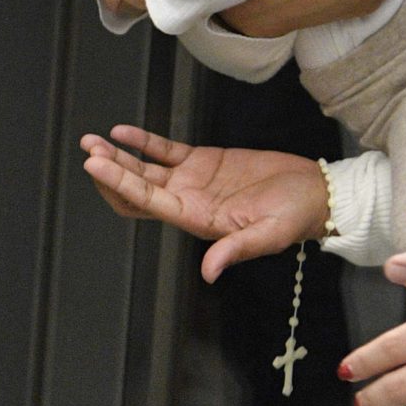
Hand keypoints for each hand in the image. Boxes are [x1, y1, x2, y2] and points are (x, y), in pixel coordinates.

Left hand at [78, 127, 328, 279]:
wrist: (316, 194)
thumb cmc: (297, 216)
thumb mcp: (270, 234)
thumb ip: (237, 249)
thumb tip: (209, 272)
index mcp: (196, 219)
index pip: (148, 201)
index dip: (119, 184)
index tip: (96, 166)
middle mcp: (187, 202)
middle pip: (135, 188)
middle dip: (110, 170)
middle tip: (89, 149)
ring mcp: (191, 182)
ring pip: (144, 169)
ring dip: (118, 156)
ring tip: (93, 140)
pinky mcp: (202, 162)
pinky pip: (165, 151)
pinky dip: (142, 142)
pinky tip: (122, 133)